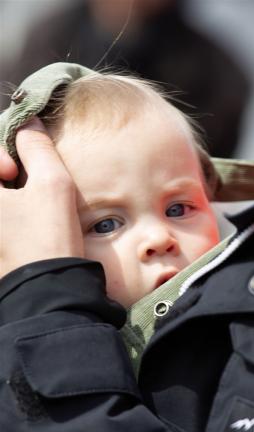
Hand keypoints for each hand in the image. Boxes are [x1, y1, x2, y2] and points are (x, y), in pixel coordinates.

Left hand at [0, 118, 83, 277]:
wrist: (50, 291)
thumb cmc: (48, 236)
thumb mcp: (53, 183)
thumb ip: (37, 146)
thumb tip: (29, 123)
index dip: (0, 155)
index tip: (16, 171)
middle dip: (2, 172)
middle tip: (18, 182)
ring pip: (2, 200)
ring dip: (8, 191)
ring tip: (27, 202)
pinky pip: (4, 220)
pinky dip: (11, 211)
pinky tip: (25, 219)